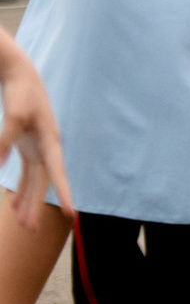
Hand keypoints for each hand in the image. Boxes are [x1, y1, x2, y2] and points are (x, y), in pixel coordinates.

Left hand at [0, 38, 72, 225]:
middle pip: (44, 182)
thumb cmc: (20, 93)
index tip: (69, 213)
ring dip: (28, 201)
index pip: (56, 172)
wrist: (20, 75)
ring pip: (35, 180)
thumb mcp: (12, 116)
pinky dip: (21, 188)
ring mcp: (38, 146)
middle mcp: (48, 147)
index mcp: (50, 141)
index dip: (62, 193)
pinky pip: (27, 172)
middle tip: (30, 229)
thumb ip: (5, 142)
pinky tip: (12, 203)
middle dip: (36, 205)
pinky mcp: (28, 144)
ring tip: (23, 225)